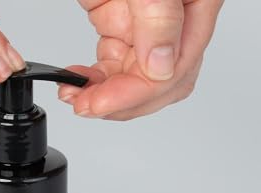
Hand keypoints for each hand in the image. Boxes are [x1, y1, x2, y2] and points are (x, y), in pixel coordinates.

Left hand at [58, 0, 223, 119]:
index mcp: (193, 8)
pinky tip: (77, 81)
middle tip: (85, 106)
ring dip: (105, 97)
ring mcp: (147, 27)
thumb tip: (161, 65)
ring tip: (76, 97)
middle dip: (120, 103)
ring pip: (134, 82)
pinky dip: (95, 80)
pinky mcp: (121, 26)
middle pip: (158, 86)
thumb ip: (160, 16)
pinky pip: (113, 66)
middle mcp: (173, 23)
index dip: (135, 95)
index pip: (173, 71)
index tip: (97, 104)